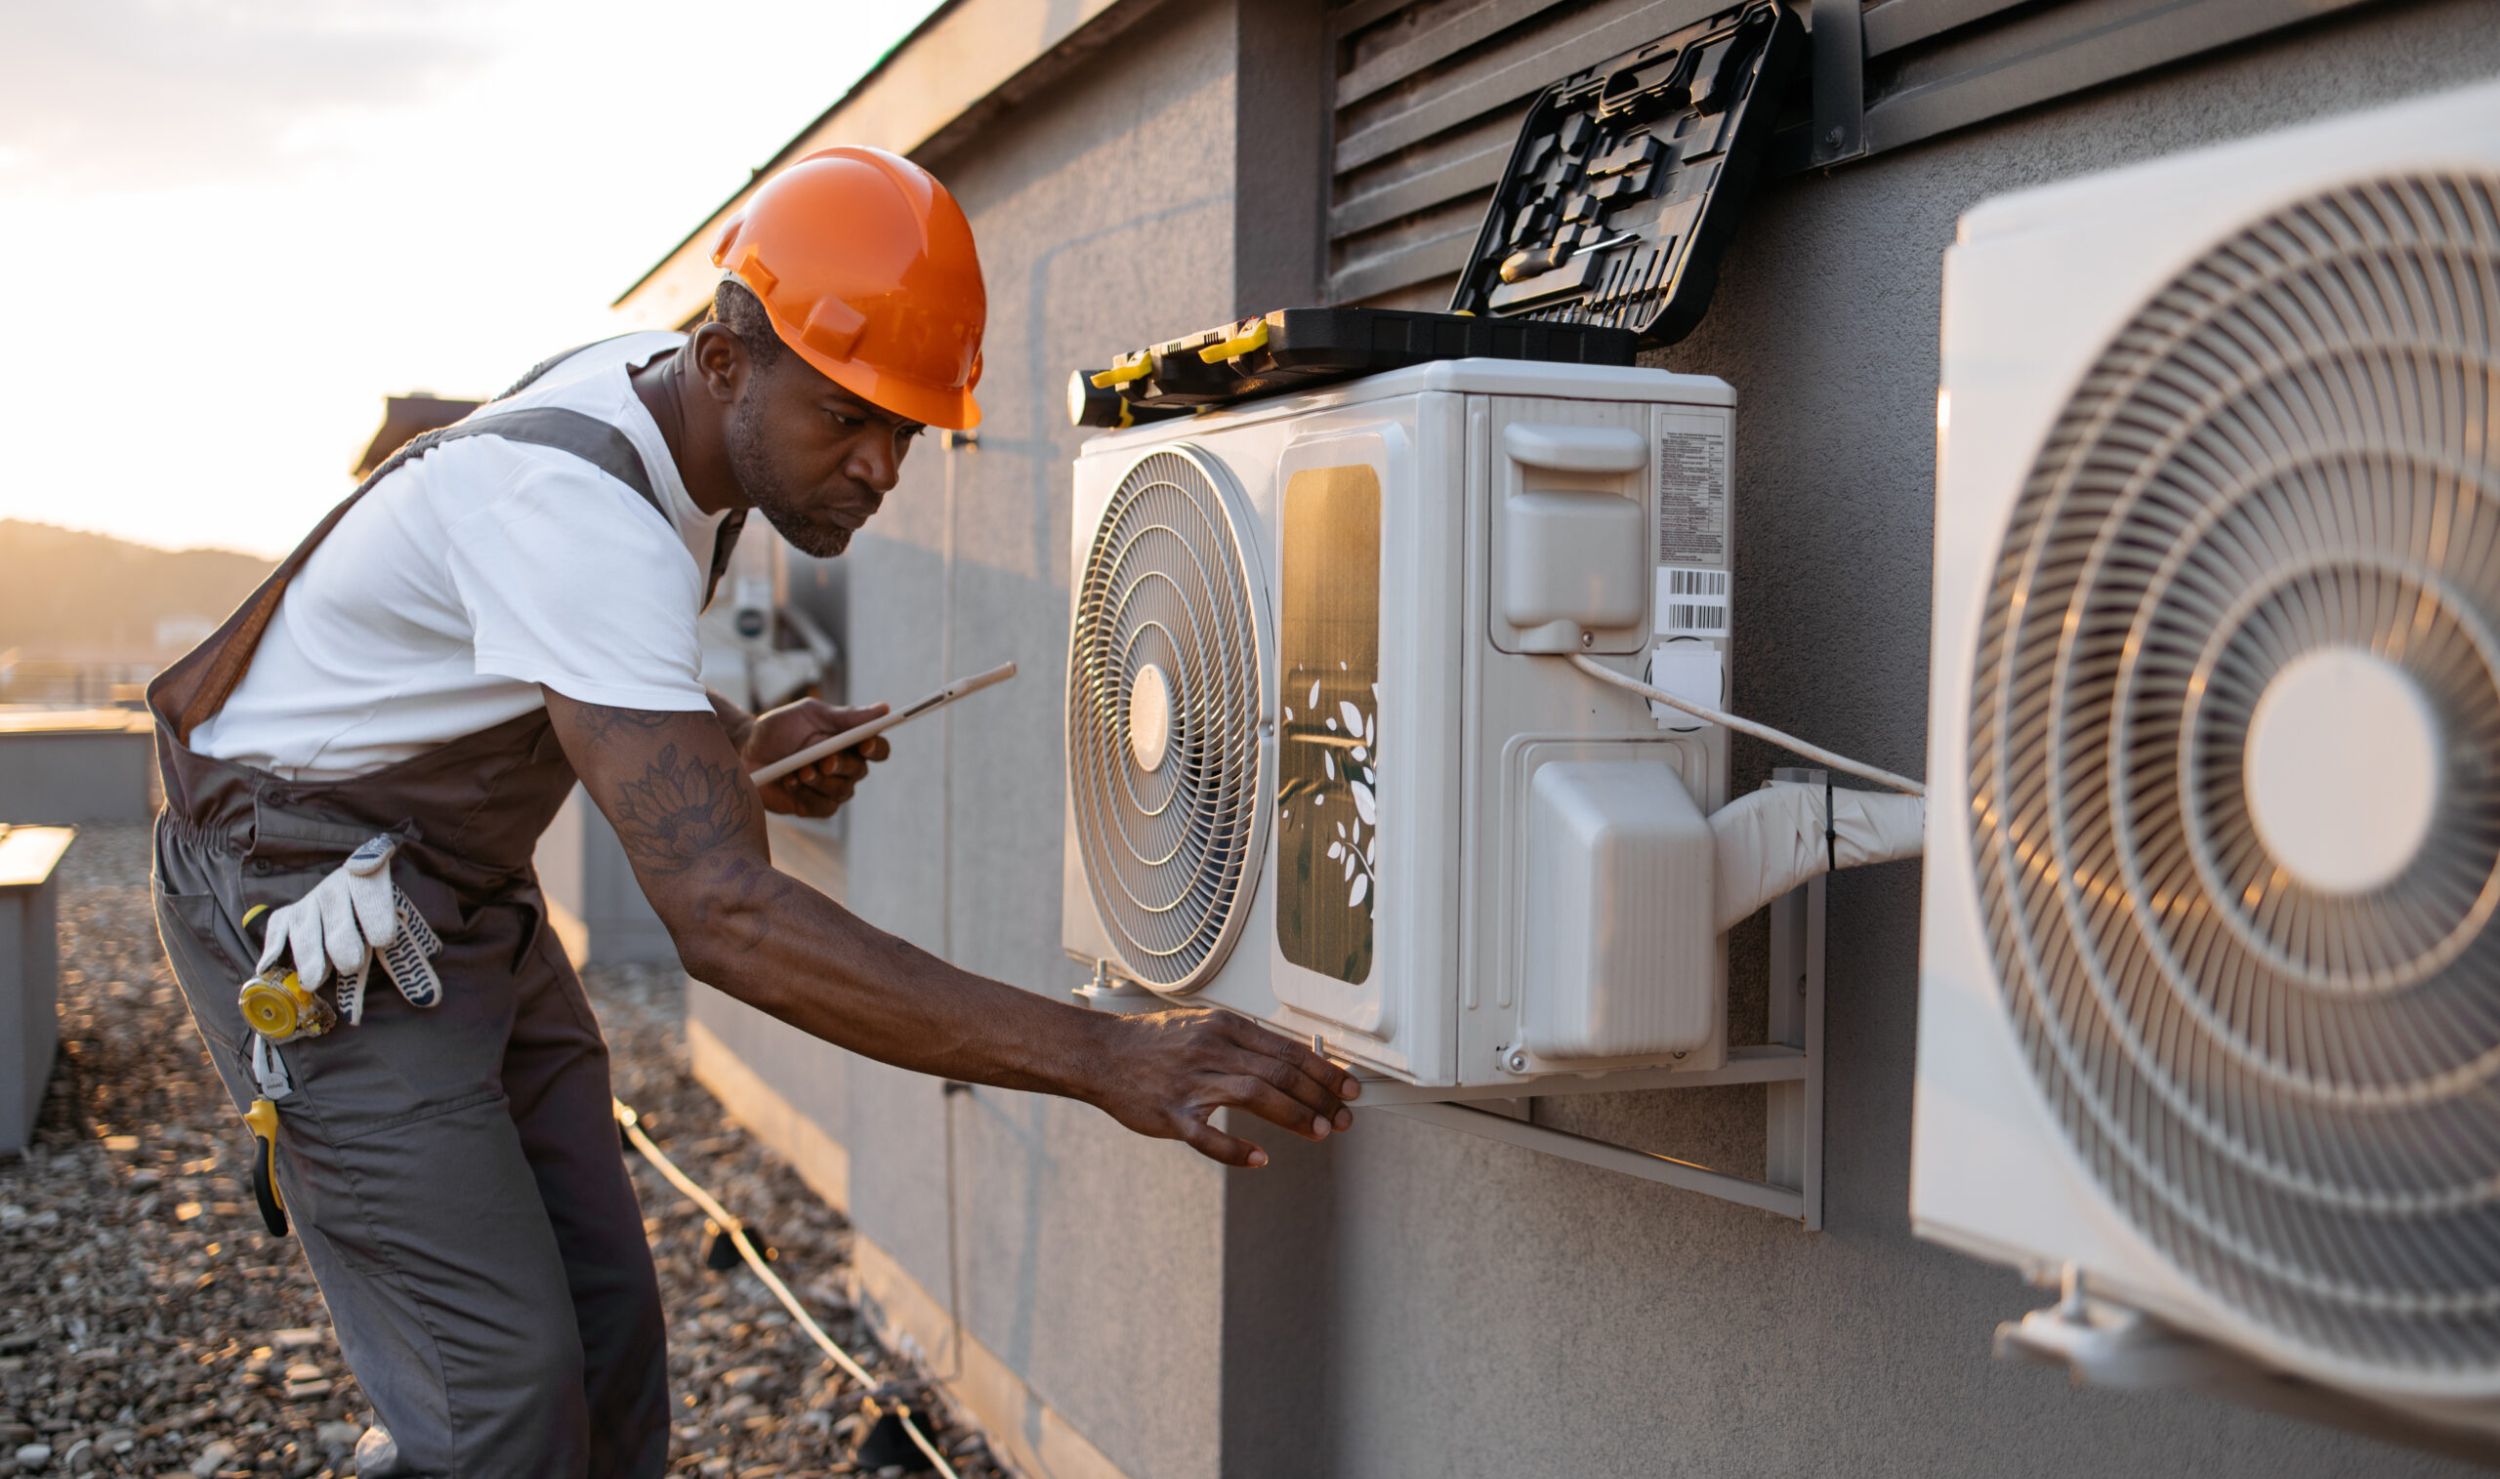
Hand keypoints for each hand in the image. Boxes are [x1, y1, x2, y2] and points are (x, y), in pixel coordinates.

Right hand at [256, 835, 400, 990]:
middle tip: (351, 964)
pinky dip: (273, 949)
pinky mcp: (288, 915)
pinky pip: (277, 930)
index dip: (376, 914)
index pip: (371, 891)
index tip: (384, 939)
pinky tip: (268, 969)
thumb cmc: (381, 917)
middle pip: (338, 918)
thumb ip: (411, 964)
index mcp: (370, 880)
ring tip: (316, 981)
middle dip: (343, 943)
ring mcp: (310, 900)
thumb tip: (428, 1000)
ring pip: (305, 928)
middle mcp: (337, 886)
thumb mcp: (401, 933)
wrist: (356, 886)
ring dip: (310, 954)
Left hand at [744, 700, 891, 817]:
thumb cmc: (778, 729)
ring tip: (798, 770)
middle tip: (823, 760)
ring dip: (821, 780)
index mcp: (849, 742)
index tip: (864, 744)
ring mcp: (831, 789)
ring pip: (843, 791)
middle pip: (861, 771)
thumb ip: (845, 716)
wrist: (745, 752)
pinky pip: (825, 807)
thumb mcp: (809, 713)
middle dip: (842, 765)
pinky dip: (808, 795)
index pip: (878, 749)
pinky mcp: (814, 807)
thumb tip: (883, 709)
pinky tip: (790, 781)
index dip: (876, 748)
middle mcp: (845, 767)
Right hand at [1087, 1008, 1361, 1166]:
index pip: (1288, 1049)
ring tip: (1320, 1132)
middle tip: (1343, 1117)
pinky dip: (1237, 1150)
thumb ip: (1246, 1042)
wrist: (1102, 1054)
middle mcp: (1212, 1050)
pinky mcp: (1172, 1114)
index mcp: (1225, 1027)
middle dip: (1320, 1096)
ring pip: (1255, 1096)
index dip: (1324, 1070)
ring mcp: (1191, 1082)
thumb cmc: (1155, 1043)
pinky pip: (1208, 1136)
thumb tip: (1293, 1060)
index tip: (1348, 1087)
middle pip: (1280, 1073)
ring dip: (1294, 1116)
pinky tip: (1260, 1159)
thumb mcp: (1205, 1026)